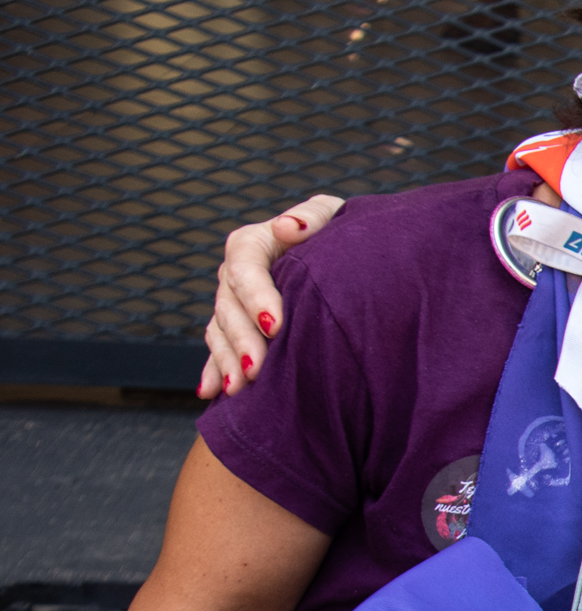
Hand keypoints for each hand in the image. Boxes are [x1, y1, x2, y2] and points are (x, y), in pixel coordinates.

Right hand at [200, 195, 342, 397]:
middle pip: (229, 307)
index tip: (276, 325)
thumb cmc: (337, 233)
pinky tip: (212, 394)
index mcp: (253, 244)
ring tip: (239, 389)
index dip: (257, 296)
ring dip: (227, 361)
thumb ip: (312, 216)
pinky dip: (215, 371)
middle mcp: (235, 275)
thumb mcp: (331, 216)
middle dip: (242, 340)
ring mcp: (232, 304)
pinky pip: (218, 350)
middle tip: (258, 369)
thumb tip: (288, 226)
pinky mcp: (235, 329)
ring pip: (221, 332)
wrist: (340, 257)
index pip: (245, 266)